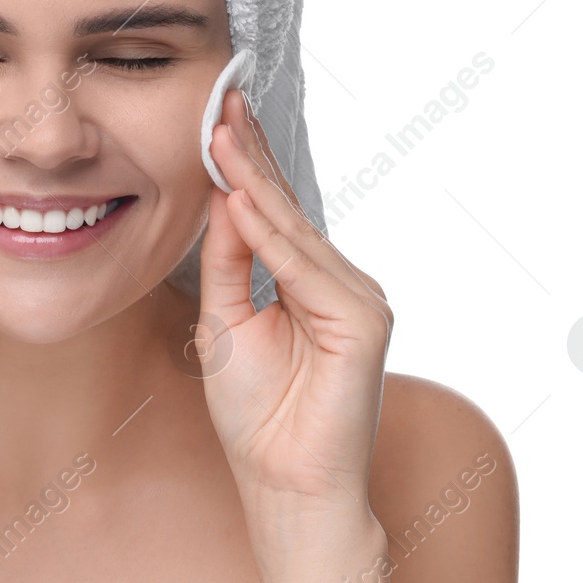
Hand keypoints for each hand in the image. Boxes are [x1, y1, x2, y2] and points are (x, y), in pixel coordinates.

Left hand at [196, 88, 392, 543]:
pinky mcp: (364, 320)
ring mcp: (357, 299)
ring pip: (294, 231)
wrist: (287, 484)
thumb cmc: (257, 417)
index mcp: (308, 284)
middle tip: (222, 98)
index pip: (273, 214)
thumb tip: (221, 198)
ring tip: (220, 133)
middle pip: (288, 208)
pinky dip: (271, 235)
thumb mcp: (224, 325)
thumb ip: (228, 263)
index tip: (218, 117)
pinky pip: (304, 269)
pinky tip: (240, 200)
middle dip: (252, 154)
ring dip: (254, 181)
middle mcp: (339, 283)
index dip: (245, 166)